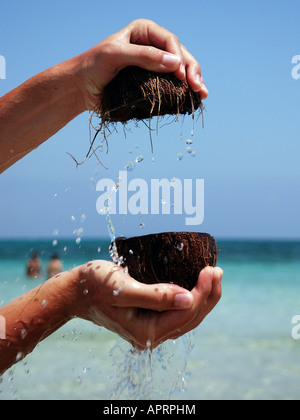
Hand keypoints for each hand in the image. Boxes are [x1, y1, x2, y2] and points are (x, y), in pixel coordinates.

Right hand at [72, 261, 221, 348]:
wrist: (76, 291)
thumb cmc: (95, 286)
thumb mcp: (123, 289)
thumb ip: (155, 296)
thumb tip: (187, 299)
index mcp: (146, 332)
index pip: (185, 314)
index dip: (202, 293)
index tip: (210, 270)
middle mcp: (151, 335)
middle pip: (190, 318)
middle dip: (208, 295)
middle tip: (217, 270)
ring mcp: (151, 328)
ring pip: (187, 316)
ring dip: (203, 297)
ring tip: (214, 276)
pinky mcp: (149, 318)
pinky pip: (177, 311)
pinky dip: (191, 298)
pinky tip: (197, 285)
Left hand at [75, 19, 208, 110]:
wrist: (82, 88)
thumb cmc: (93, 66)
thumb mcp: (116, 56)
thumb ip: (143, 57)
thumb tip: (175, 63)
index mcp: (144, 32)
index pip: (169, 41)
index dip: (178, 58)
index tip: (180, 76)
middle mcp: (152, 45)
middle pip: (180, 55)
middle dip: (191, 71)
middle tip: (198, 88)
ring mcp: (154, 65)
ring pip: (180, 69)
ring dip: (192, 81)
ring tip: (201, 94)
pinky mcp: (152, 82)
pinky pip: (172, 84)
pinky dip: (183, 91)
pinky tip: (192, 97)